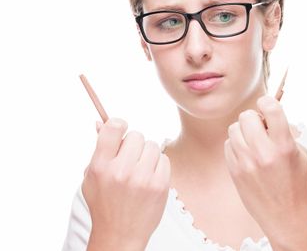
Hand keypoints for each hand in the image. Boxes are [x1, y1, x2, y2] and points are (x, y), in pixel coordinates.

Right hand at [82, 118, 170, 250]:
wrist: (120, 234)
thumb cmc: (105, 203)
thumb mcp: (92, 177)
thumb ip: (99, 149)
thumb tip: (101, 121)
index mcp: (100, 166)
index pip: (113, 128)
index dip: (118, 125)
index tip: (120, 131)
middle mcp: (121, 171)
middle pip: (136, 135)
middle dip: (134, 144)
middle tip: (130, 158)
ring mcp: (142, 178)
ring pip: (152, 145)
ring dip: (147, 154)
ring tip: (140, 169)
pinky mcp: (159, 185)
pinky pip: (164, 159)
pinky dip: (158, 165)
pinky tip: (149, 177)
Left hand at [224, 96, 306, 247]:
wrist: (287, 218)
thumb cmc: (298, 186)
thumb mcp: (301, 155)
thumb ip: (285, 133)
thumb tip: (270, 115)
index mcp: (284, 146)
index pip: (271, 108)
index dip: (268, 101)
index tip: (267, 104)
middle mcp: (263, 153)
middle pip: (247, 116)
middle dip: (255, 117)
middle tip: (262, 127)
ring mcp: (246, 163)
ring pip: (234, 129)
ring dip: (244, 130)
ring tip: (255, 141)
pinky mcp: (235, 171)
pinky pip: (228, 145)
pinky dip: (237, 145)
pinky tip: (248, 154)